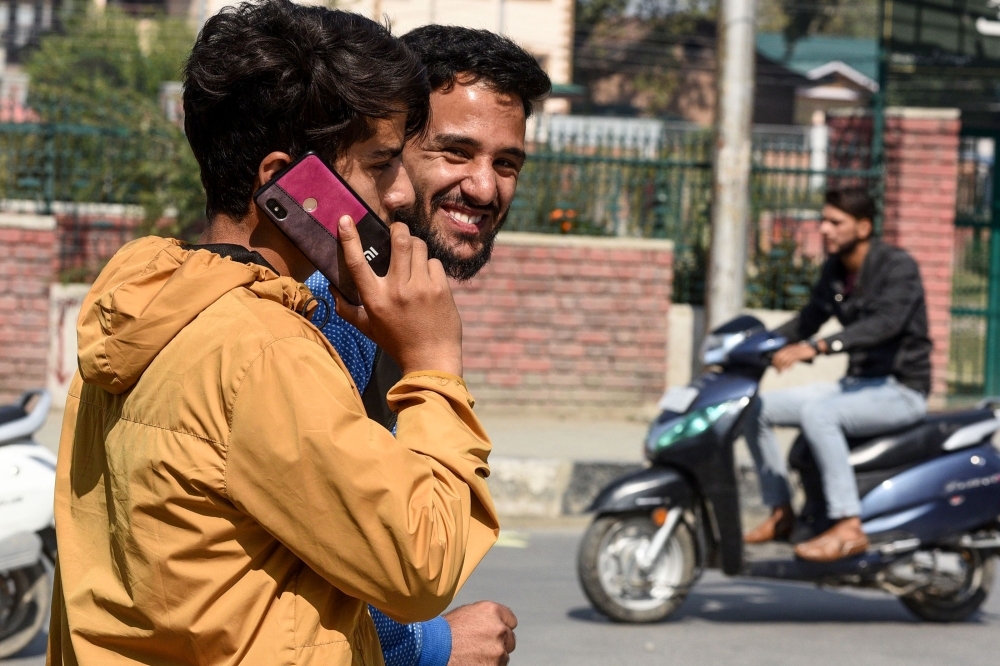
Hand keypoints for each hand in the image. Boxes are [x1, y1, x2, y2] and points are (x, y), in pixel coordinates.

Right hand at [332, 216, 462, 376]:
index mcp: (374, 299)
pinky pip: (435, 262)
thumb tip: (332, 289)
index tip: (345, 219)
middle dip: (399, 229)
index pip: (356, 263)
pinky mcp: (441, 289)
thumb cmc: (397, 343)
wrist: (431, 360)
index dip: (349, 238)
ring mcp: (421, 287)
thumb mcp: (367, 328)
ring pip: (419, 247)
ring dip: (415, 246)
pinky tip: (428, 279)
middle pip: (399, 240)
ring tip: (413, 257)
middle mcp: (396, 290)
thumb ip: (347, 309)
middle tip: (398, 232)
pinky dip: (430, 266)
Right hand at [444, 601, 516, 665]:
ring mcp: (498, 650)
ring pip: (503, 655)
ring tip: (473, 655)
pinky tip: (474, 662)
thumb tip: (491, 622)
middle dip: (499, 643)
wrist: (434, 648)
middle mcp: (499, 629)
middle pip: (509, 639)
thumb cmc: (444, 631)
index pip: (511, 620)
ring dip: (493, 657)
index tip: (495, 632)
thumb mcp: (466, 613)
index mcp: (492, 611)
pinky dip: (488, 665)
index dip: (501, 627)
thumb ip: (484, 617)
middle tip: (482, 647)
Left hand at [771, 342, 816, 371]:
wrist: (812, 348)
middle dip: (777, 366)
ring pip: (784, 359)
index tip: (776, 369)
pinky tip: (788, 369)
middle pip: (779, 358)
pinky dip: (789, 365)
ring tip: (782, 372)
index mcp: (786, 349)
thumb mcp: (794, 354)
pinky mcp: (799, 354)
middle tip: (778, 372)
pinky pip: (791, 360)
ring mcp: (794, 352)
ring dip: (782, 366)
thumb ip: (788, 358)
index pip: (776, 355)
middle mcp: (789, 349)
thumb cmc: (802, 352)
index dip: (774, 363)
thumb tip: (782, 366)